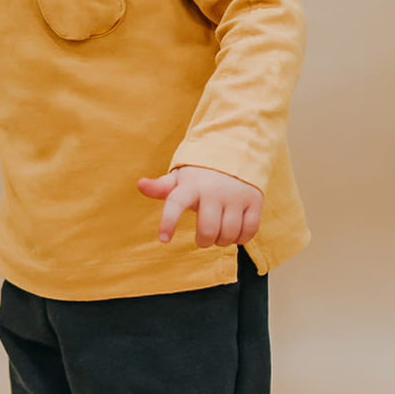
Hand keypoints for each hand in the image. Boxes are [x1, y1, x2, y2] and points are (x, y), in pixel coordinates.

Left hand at [137, 166, 262, 246]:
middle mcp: (213, 190)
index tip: (164, 239)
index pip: (175, 203)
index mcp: (191, 185)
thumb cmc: (201, 174)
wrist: (235, 152)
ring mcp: (236, 196)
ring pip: (228, 234)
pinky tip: (235, 233)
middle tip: (203, 237)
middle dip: (204, 240)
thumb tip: (140, 184)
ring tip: (219, 234)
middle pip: (207, 230)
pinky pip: (248, 231)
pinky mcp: (254, 201)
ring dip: (222, 241)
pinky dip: (241, 239)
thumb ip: (161, 187)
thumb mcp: (180, 178)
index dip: (168, 222)